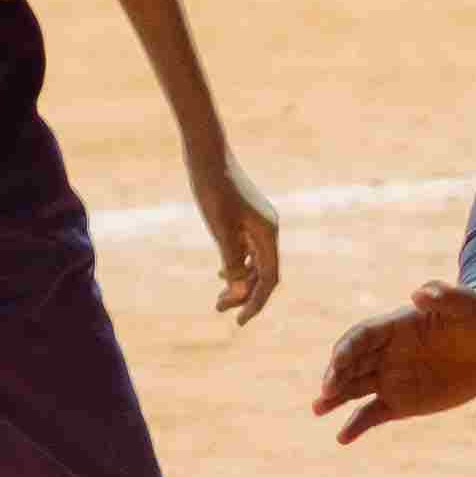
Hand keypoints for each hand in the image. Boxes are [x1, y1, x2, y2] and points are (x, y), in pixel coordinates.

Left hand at [192, 151, 282, 323]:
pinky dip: (237, 266)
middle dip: (244, 295)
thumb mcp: (220, 229)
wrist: (207, 155)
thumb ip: (232, 261)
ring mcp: (258, 224)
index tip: (239, 321)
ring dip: (238, 282)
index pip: (268, 279)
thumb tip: (237, 290)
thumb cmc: (213, 190)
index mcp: (268, 233)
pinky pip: (248, 251)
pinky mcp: (247, 218)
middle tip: (219, 308)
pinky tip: (221, 273)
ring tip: (219, 298)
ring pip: (254, 263)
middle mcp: (268, 230)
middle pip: (263, 274)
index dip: (256, 302)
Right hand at [313, 274, 475, 439]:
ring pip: (354, 388)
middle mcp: (385, 353)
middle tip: (326, 392)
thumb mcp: (465, 305)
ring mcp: (390, 378)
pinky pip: (373, 414)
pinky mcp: (400, 403)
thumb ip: (443, 297)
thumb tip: (420, 293)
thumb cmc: (475, 319)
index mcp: (393, 327)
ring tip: (317, 409)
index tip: (338, 363)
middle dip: (336, 376)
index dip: (347, 349)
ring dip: (335, 398)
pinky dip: (357, 425)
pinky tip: (342, 438)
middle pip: (351, 363)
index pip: (361, 337)